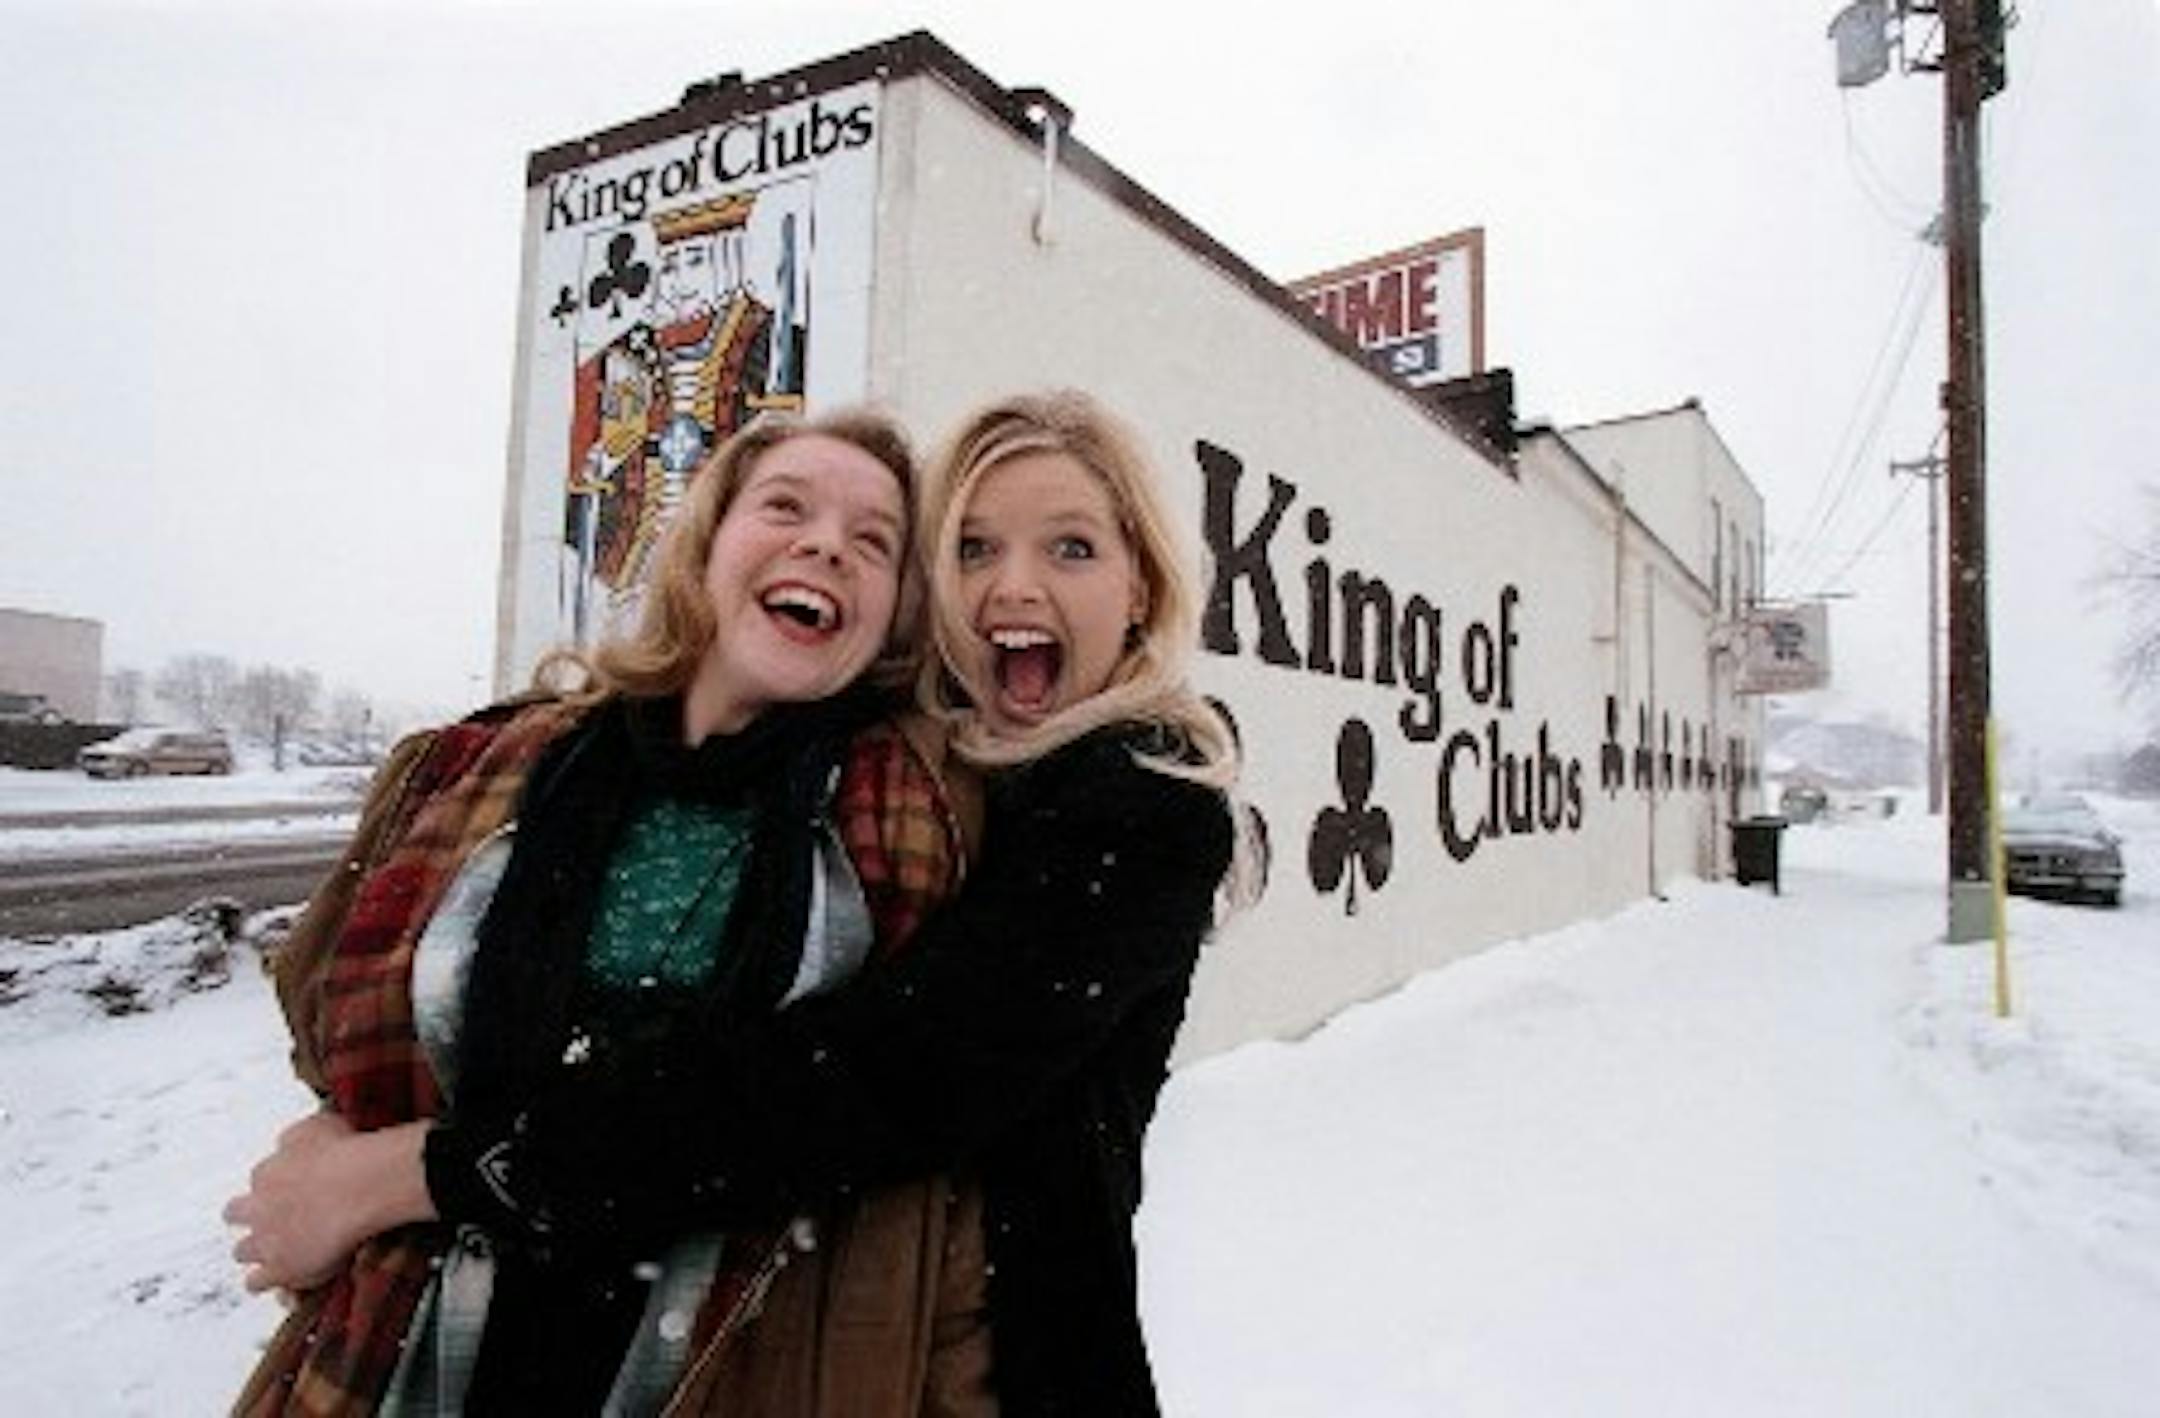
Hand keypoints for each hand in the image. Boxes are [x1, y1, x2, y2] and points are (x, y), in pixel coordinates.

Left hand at [223, 1113, 434, 1293]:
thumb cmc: (345, 1154)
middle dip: (248, 1217)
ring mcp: (266, 1240)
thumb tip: (285, 1143)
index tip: (291, 1187)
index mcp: (266, 1174)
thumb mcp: (315, 1127)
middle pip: (234, 1214)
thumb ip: (293, 1138)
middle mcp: (258, 1208)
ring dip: (255, 1251)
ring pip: (241, 1252)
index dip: (275, 1186)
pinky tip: (281, 1280)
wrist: (360, 1186)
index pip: (259, 1180)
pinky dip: (266, 1281)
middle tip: (271, 1220)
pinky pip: (256, 1282)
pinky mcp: (279, 1268)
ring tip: (276, 1252)